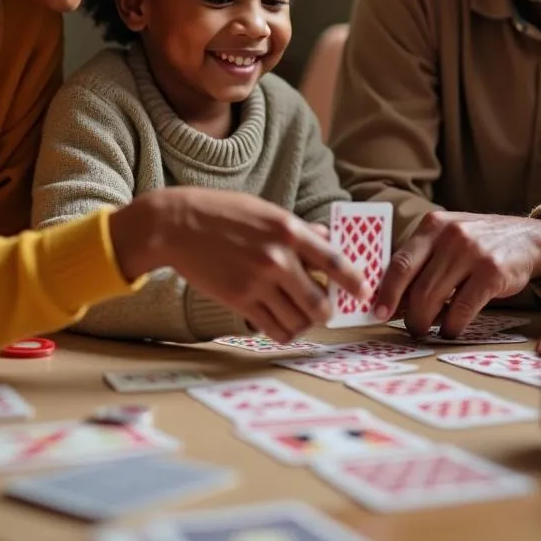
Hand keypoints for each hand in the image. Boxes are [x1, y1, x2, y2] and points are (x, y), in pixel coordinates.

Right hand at [109, 188, 366, 342]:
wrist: (177, 224)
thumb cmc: (224, 212)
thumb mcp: (266, 210)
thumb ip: (298, 229)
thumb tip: (328, 239)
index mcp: (288, 229)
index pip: (334, 260)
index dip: (354, 280)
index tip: (363, 292)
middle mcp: (277, 258)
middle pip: (318, 302)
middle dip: (327, 311)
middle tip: (325, 310)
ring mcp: (257, 282)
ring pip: (297, 320)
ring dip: (304, 323)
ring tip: (301, 317)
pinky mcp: (238, 300)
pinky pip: (272, 327)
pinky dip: (282, 330)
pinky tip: (281, 323)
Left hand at [372, 211, 540, 337]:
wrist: (528, 238)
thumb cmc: (479, 244)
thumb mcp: (448, 238)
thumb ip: (423, 260)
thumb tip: (394, 299)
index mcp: (433, 225)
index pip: (400, 262)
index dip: (386, 292)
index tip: (377, 313)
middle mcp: (450, 235)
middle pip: (416, 285)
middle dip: (409, 314)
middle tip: (411, 328)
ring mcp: (471, 252)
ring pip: (435, 297)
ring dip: (427, 322)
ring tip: (428, 330)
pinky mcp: (492, 272)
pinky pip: (463, 307)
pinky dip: (452, 325)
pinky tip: (451, 329)